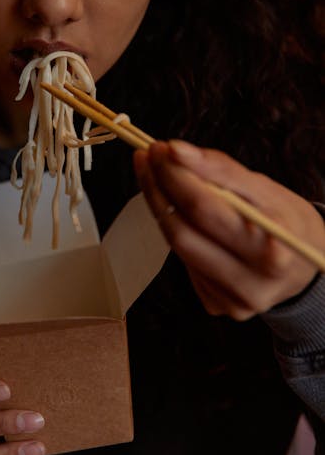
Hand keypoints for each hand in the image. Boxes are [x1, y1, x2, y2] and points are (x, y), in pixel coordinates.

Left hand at [134, 139, 323, 319]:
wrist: (306, 265)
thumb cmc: (284, 219)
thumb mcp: (265, 188)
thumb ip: (221, 169)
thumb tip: (176, 150)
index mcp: (272, 249)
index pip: (205, 208)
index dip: (175, 176)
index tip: (159, 148)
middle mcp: (252, 283)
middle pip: (184, 232)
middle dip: (158, 188)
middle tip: (148, 157)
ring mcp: (233, 300)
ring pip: (178, 248)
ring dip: (160, 207)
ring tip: (154, 175)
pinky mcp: (218, 305)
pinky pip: (185, 262)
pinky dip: (176, 231)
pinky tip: (176, 210)